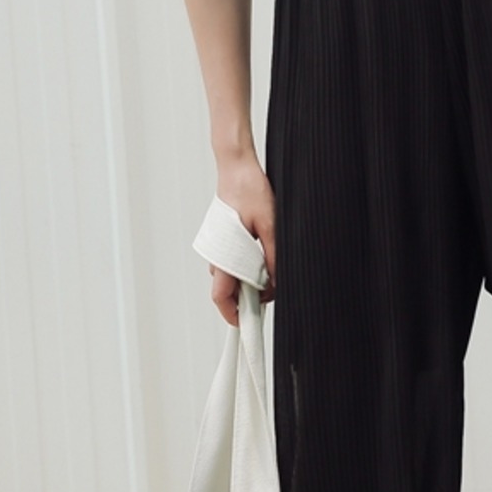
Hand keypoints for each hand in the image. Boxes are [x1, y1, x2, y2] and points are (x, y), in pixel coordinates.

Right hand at [209, 151, 275, 326]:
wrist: (236, 167)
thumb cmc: (250, 191)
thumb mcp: (271, 225)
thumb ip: (273, 256)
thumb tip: (277, 281)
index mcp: (223, 254)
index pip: (221, 297)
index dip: (233, 315)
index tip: (248, 324)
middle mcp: (215, 253)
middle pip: (227, 290)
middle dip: (248, 297)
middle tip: (271, 293)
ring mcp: (216, 246)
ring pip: (231, 275)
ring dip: (249, 279)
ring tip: (269, 269)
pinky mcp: (221, 239)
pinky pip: (231, 261)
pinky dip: (246, 265)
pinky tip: (261, 253)